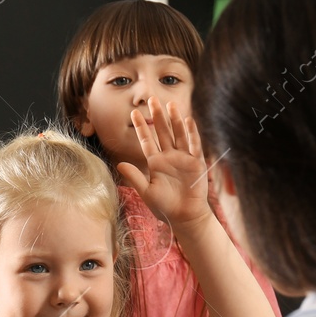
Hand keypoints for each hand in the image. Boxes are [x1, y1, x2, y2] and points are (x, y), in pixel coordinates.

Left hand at [115, 98, 214, 230]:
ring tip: (170, 104)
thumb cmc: (164, 207)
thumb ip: (134, 177)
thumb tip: (119, 164)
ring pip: (178, 135)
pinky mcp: (196, 163)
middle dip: (158, 116)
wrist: (184, 217)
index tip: (133, 113)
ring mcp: (183, 159)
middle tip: (152, 99)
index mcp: (155, 163)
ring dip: (175, 120)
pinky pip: (194, 145)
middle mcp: (169, 157)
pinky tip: (189, 120)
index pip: (147, 141)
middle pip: (162, 132)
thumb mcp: (146, 192)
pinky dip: (192, 133)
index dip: (141, 127)